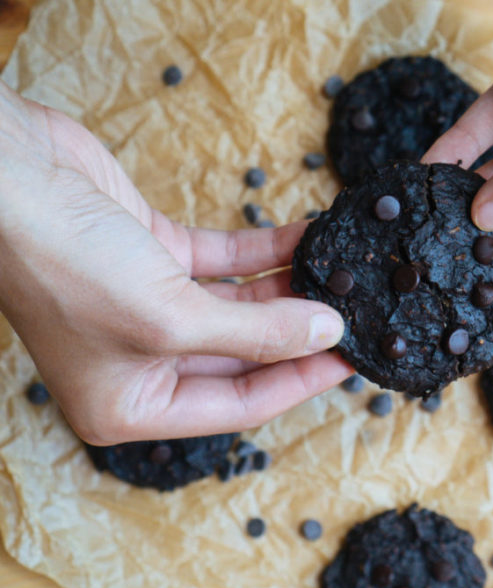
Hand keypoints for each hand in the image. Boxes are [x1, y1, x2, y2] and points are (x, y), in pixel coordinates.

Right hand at [0, 83, 349, 444]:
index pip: (240, 405)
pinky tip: (309, 237)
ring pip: (240, 307)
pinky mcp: (156, 256)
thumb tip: (326, 333)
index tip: (350, 360)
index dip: (301, 380)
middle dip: (299, 333)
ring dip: (289, 289)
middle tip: (356, 314)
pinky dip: (266, 251)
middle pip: (245, 357)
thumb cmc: (67, 266)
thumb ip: (255, 332)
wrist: (4, 176)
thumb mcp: (171, 319)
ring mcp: (151, 305)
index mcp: (131, 405)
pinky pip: (227, 262)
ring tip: (341, 273)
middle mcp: (142, 362)